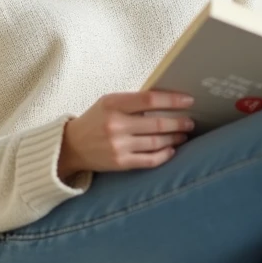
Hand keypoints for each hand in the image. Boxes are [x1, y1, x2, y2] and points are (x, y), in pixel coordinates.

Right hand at [58, 91, 196, 177]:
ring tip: (182, 134)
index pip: (150, 99)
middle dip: (179, 122)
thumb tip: (168, 100)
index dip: (173, 100)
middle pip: (157, 123)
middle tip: (190, 121)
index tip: (189, 101)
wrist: (71, 145)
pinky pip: (150, 160)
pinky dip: (165, 155)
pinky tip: (171, 150)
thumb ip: (133, 101)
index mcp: (113, 104)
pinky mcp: (120, 163)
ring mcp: (118, 146)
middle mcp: (115, 125)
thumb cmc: (95, 120)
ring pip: (157, 142)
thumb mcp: (108, 102)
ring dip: (174, 138)